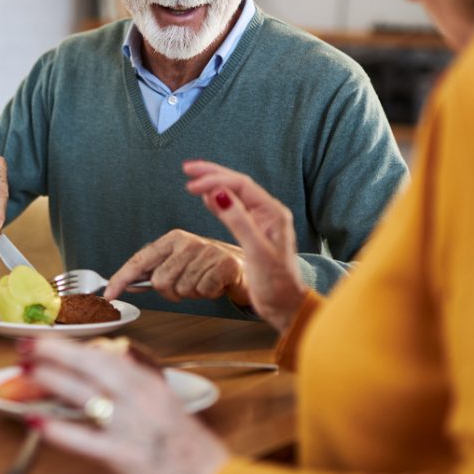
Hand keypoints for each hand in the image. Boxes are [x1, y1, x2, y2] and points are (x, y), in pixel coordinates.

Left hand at [29, 338, 228, 473]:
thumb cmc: (183, 441)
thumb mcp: (165, 398)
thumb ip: (141, 374)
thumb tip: (119, 352)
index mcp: (149, 384)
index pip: (107, 355)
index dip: (73, 345)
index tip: (47, 339)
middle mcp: (142, 400)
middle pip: (95, 366)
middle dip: (58, 352)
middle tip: (28, 346)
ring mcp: (132, 427)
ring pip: (88, 396)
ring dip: (55, 381)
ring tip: (28, 372)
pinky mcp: (124, 455)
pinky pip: (85, 440)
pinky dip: (59, 430)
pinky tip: (36, 422)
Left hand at [104, 230, 250, 306]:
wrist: (244, 266)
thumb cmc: (206, 266)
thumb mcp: (179, 264)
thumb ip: (154, 271)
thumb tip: (127, 283)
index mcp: (171, 239)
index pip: (140, 261)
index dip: (121, 279)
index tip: (108, 294)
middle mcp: (187, 242)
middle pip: (160, 282)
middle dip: (171, 292)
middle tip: (187, 285)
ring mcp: (206, 251)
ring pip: (181, 289)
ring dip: (192, 293)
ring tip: (203, 282)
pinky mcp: (224, 264)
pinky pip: (202, 292)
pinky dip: (208, 294)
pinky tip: (215, 284)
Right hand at [183, 160, 304, 330]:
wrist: (285, 305)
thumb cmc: (276, 283)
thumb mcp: (257, 251)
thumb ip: (239, 221)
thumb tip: (219, 194)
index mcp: (273, 213)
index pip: (240, 185)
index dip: (215, 180)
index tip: (192, 184)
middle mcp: (268, 213)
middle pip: (237, 184)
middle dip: (212, 174)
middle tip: (188, 168)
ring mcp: (260, 221)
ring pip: (234, 194)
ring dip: (213, 184)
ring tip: (193, 178)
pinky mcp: (253, 231)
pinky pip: (233, 208)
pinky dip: (217, 201)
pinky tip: (206, 198)